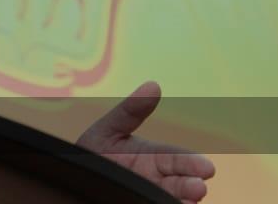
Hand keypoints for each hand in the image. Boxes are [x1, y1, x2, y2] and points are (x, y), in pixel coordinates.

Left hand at [76, 81, 214, 202]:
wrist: (70, 179)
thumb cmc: (93, 152)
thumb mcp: (108, 129)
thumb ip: (130, 111)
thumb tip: (153, 84)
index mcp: (154, 158)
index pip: (177, 159)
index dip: (191, 164)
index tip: (207, 168)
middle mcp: (156, 180)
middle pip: (178, 183)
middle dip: (189, 185)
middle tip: (199, 187)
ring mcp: (147, 196)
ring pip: (169, 198)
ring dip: (181, 199)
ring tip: (189, 200)